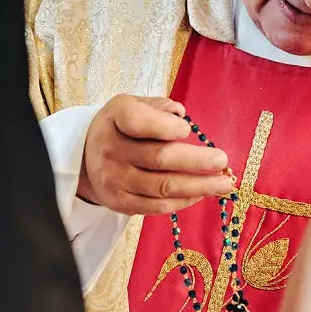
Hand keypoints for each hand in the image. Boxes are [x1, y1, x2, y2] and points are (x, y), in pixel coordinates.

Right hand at [78, 95, 233, 215]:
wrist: (86, 158)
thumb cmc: (121, 127)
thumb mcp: (133, 105)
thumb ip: (157, 107)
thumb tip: (179, 114)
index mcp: (115, 118)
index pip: (137, 121)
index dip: (164, 126)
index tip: (187, 129)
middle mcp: (111, 150)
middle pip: (159, 158)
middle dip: (196, 161)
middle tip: (223, 160)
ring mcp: (115, 180)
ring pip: (162, 187)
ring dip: (198, 186)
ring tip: (224, 184)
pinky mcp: (121, 203)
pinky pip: (157, 206)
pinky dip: (183, 201)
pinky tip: (202, 194)